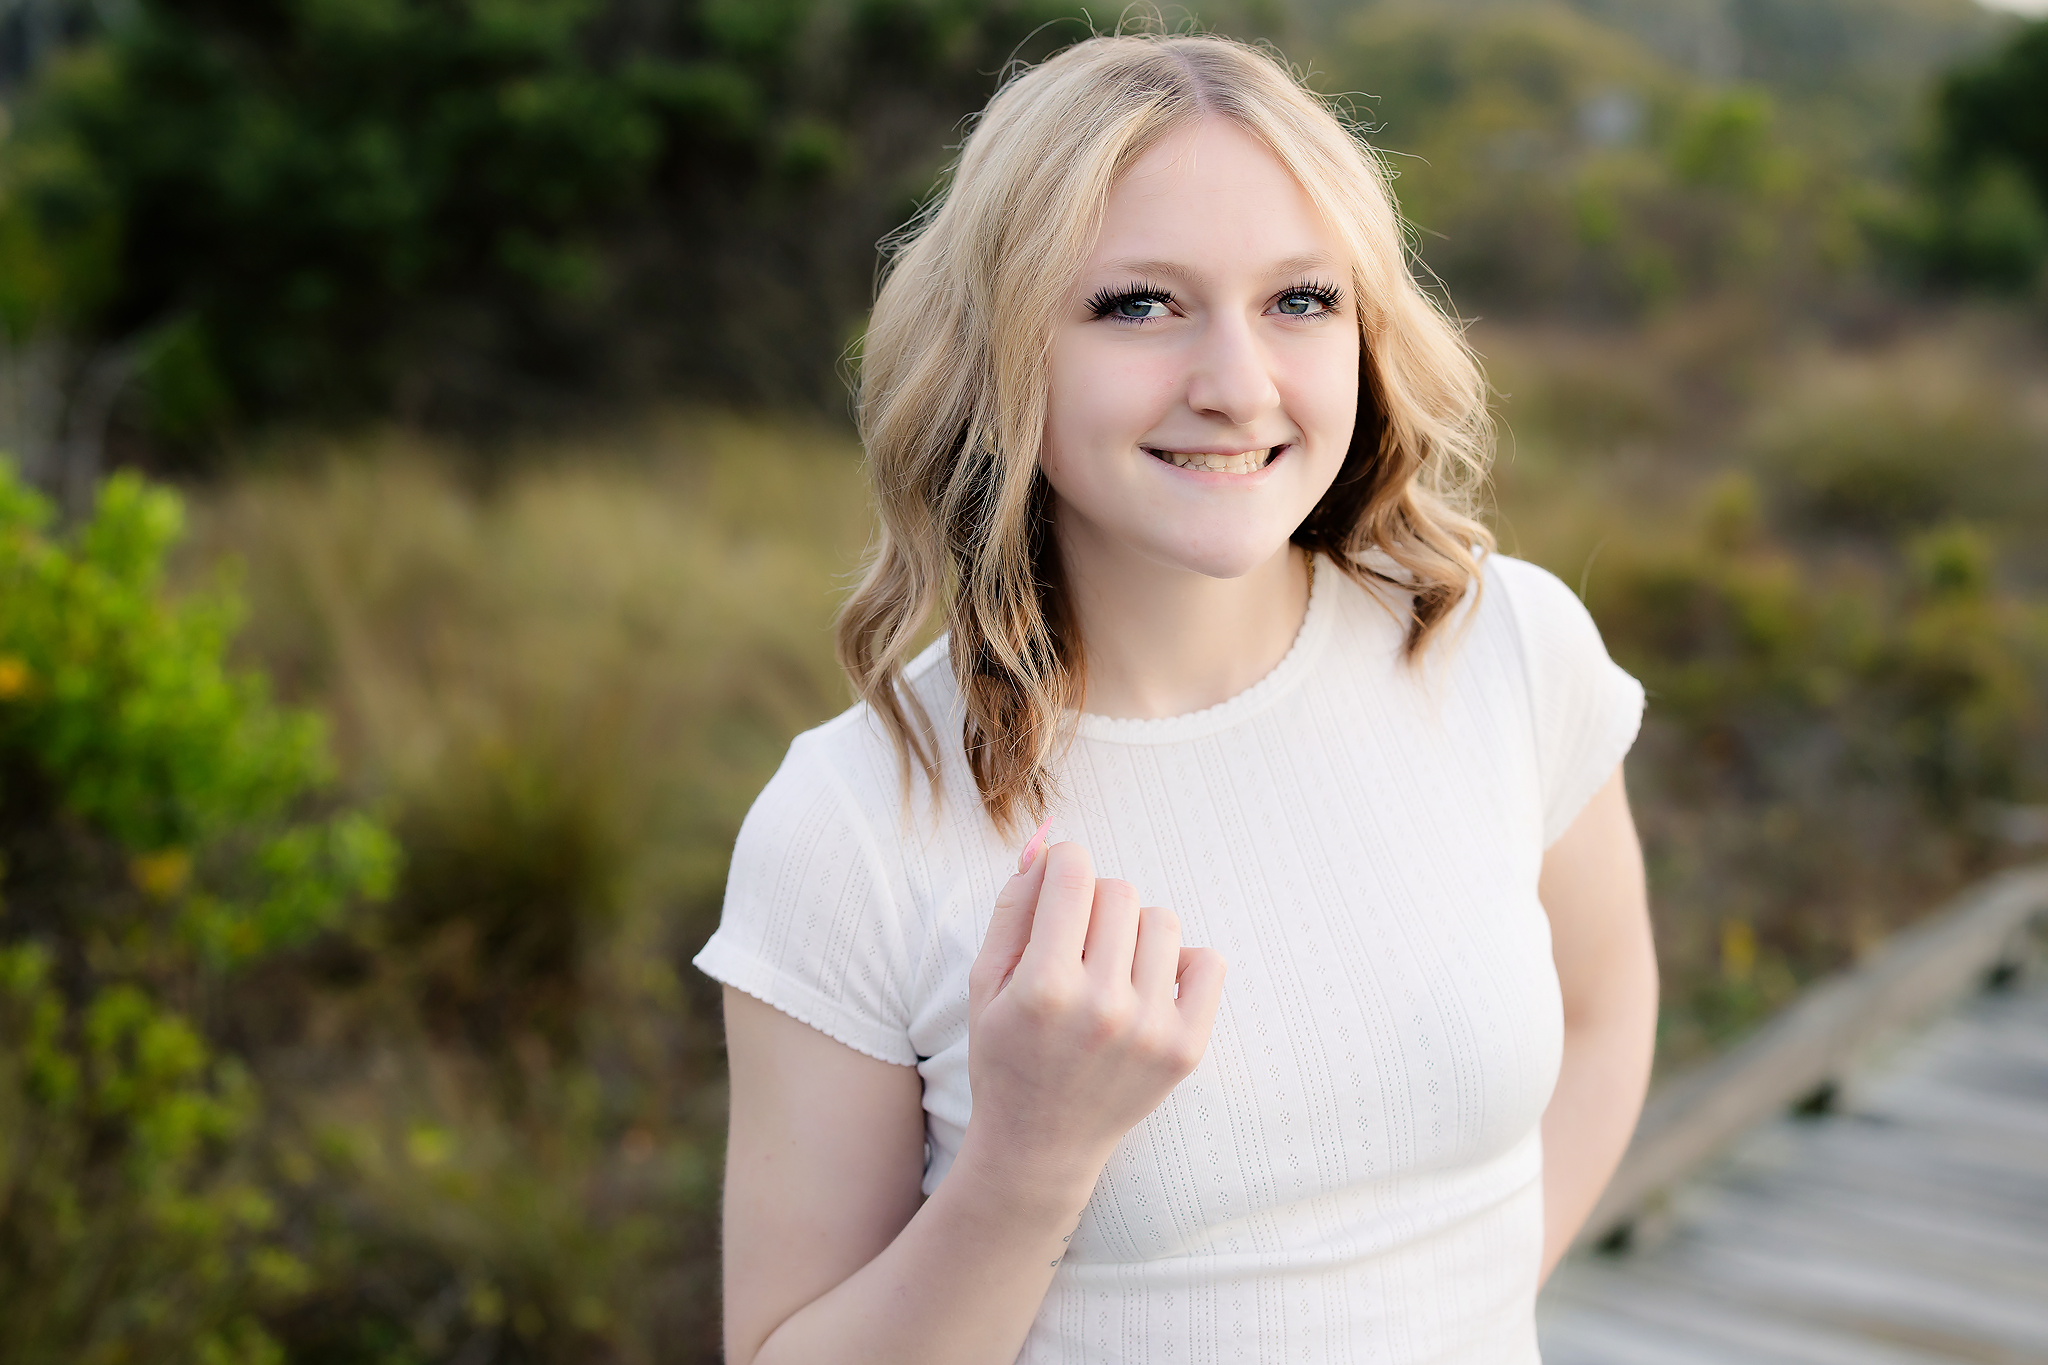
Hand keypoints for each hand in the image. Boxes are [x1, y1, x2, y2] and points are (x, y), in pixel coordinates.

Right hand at [962, 839, 1226, 1200]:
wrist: (1041, 1145)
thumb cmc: (1006, 1054)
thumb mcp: (986, 980)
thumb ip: (1014, 905)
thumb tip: (1049, 846)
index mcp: (1044, 987)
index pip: (1073, 873)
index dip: (1063, 865)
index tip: (1057, 885)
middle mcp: (1102, 1007)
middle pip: (1119, 891)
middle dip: (1094, 902)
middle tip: (1077, 941)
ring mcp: (1150, 1030)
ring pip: (1162, 920)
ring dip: (1134, 933)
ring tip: (1110, 970)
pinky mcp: (1186, 1048)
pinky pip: (1207, 961)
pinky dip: (1181, 962)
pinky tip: (1148, 987)